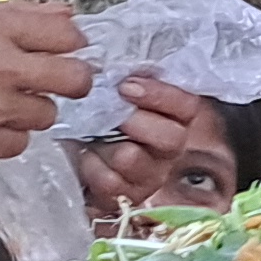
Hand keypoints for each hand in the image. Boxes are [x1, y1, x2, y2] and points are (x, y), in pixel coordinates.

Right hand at [0, 2, 92, 158]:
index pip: (68, 34)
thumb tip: (69, 15)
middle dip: (70, 79)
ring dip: (31, 108)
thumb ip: (19, 16)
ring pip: (48, 114)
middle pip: (75, 79)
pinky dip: (7, 134)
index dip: (69, 42)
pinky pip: (19, 143)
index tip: (60, 48)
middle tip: (51, 79)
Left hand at [70, 75, 202, 218]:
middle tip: (110, 114)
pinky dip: (91, 167)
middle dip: (135, 122)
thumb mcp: (112, 96)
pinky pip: (109, 182)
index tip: (126, 85)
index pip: (187, 105)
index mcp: (173, 119)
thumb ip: (125, 81)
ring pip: (133, 159)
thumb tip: (117, 62)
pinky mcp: (127, 198)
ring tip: (92, 137)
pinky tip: (86, 158)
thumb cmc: (97, 121)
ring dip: (106, 146)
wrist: (73, 160)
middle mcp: (167, 150)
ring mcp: (150, 177)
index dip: (161, 94)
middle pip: (171, 138)